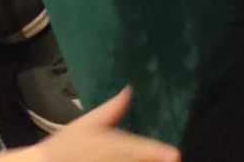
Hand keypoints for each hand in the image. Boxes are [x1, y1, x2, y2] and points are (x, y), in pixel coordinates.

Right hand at [29, 89, 178, 161]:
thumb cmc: (68, 144)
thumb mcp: (88, 123)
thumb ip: (112, 109)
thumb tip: (130, 89)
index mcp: (108, 144)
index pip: (136, 148)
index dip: (155, 152)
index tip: (175, 155)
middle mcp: (111, 160)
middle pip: (137, 161)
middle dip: (155, 160)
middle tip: (175, 159)